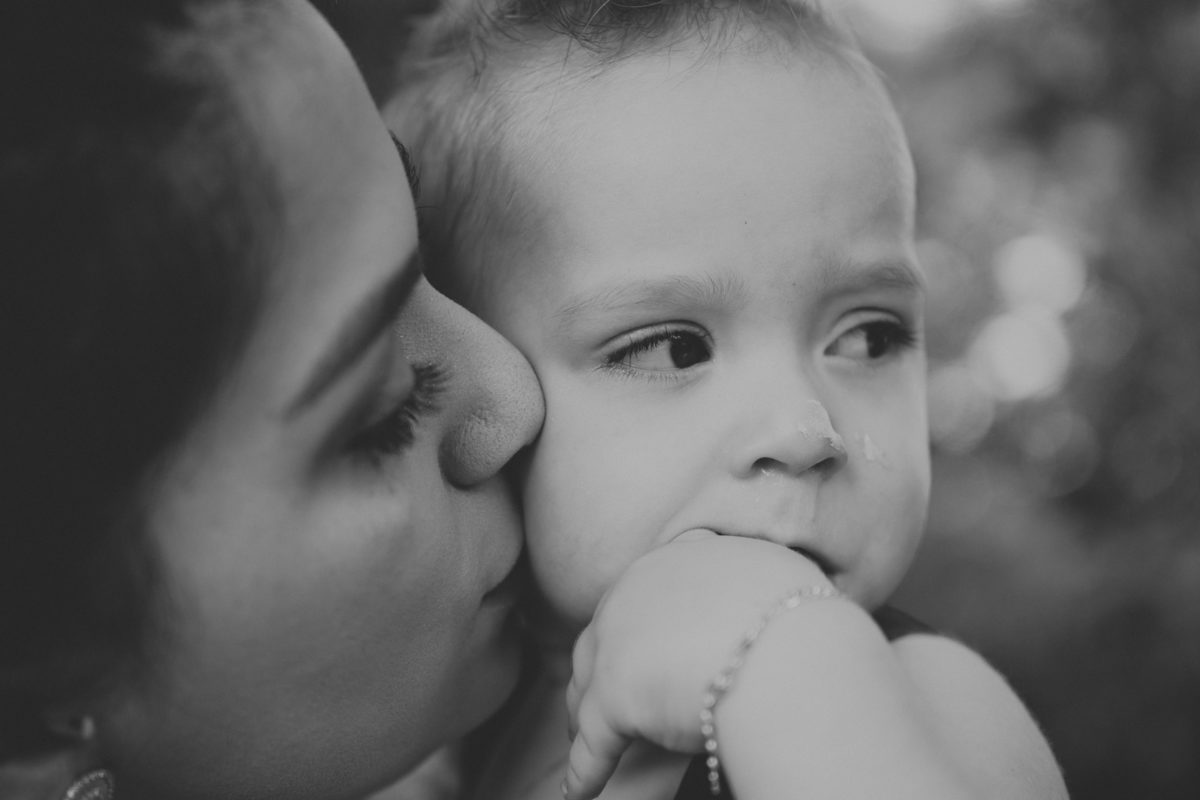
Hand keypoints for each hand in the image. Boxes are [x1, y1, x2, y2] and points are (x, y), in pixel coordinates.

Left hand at [562, 534, 834, 799]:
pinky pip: (591, 745)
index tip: (639, 643)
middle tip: (599, 693)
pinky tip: (581, 791)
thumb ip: (750, 584)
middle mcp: (635, 591)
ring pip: (585, 684)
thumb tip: (755, 606)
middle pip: (603, 634)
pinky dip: (583, 771)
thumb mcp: (776, 577)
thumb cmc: (802, 621)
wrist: (790, 653)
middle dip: (599, 666)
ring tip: (583, 738)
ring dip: (583, 714)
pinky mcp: (612, 697)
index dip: (639, 622)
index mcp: (676, 559)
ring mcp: (616, 643)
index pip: (645, 593)